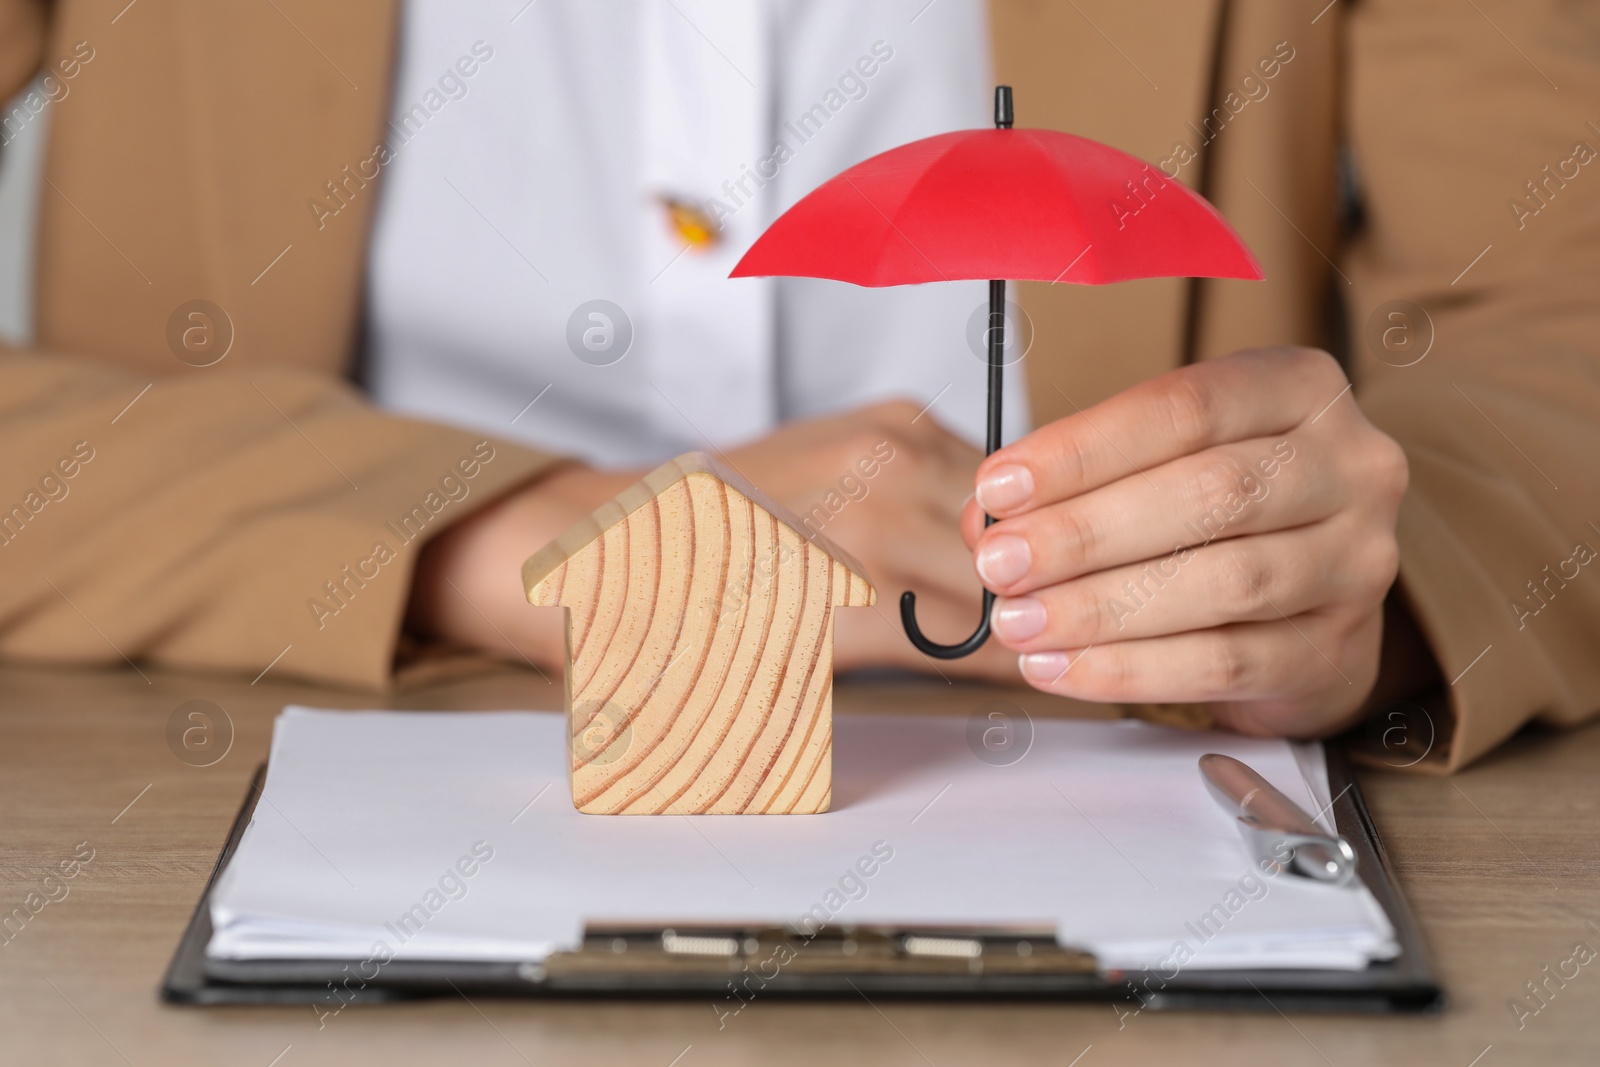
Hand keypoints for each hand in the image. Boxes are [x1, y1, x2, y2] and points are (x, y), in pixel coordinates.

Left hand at [410, 400, 1019, 682]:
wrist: (606, 540)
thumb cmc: (672, 622)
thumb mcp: (779, 682)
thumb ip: (895, 671)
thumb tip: (994, 667)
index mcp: (851, 573)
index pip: (988, 631)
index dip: (1033, 661)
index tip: (1071, 677)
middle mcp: (877, 496)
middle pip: (1012, 564)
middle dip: (1040, 606)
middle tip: (1069, 639)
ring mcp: (884, 444)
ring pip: (1004, 512)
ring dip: (1022, 552)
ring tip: (1042, 590)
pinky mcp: (886, 417)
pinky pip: (972, 467)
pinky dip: (986, 510)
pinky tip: (986, 541)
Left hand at [964, 348, 1407, 736]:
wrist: (1310, 602)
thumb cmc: (1221, 515)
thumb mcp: (1158, 464)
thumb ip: (1079, 481)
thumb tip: (987, 519)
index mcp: (1298, 391)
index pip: (1185, 408)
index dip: (1084, 450)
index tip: (999, 486)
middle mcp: (1348, 466)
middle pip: (1210, 494)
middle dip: (1085, 533)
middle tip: (999, 564)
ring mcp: (1356, 561)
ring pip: (1224, 583)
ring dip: (1102, 608)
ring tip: (1019, 622)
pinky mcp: (1337, 649)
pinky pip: (1227, 662)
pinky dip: (1132, 669)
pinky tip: (1063, 668)